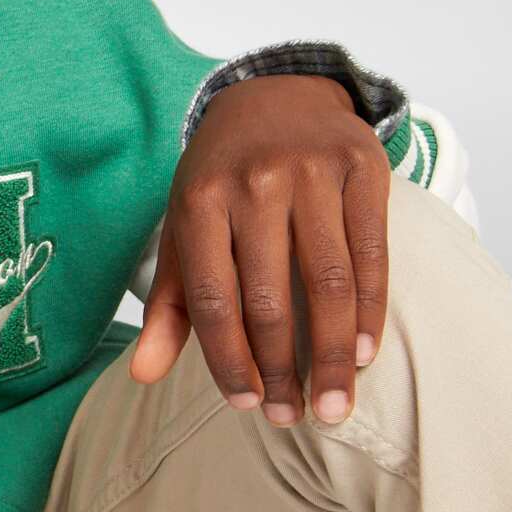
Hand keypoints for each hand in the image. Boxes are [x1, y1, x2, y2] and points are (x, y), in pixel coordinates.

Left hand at [126, 73, 389, 426]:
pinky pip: (370, 254)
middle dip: (281, 368)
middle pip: (269, 298)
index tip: (245, 405)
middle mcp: (254, 183)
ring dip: (332, 354)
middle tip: (293, 416)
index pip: (213, 299)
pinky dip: (368, 311)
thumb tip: (141, 375)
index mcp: (200, 200)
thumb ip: (169, 304)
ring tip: (333, 405)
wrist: (276, 94)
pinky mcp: (362, 166)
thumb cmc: (221, 179)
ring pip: (326, 282)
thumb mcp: (184, 228)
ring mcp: (312, 171)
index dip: (229, 359)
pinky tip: (363, 354)